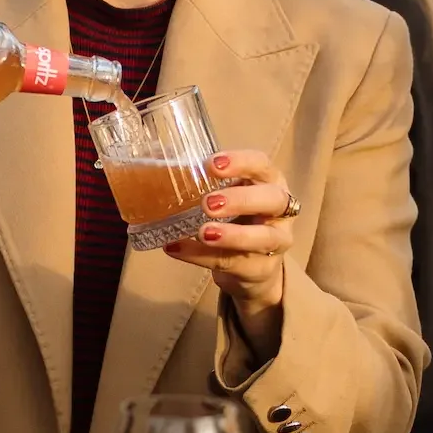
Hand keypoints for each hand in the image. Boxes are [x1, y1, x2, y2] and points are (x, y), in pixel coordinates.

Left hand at [164, 148, 297, 326]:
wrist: (252, 267)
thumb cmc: (235, 219)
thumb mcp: (226, 195)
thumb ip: (202, 184)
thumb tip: (152, 165)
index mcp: (269, 182)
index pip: (262, 165)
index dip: (241, 162)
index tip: (212, 165)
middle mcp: (280, 210)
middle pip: (272, 199)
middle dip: (240, 200)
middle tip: (208, 203)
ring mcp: (276, 241)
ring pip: (263, 238)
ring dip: (232, 235)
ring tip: (202, 232)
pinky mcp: (262, 269)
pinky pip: (234, 263)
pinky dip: (202, 256)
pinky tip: (177, 249)